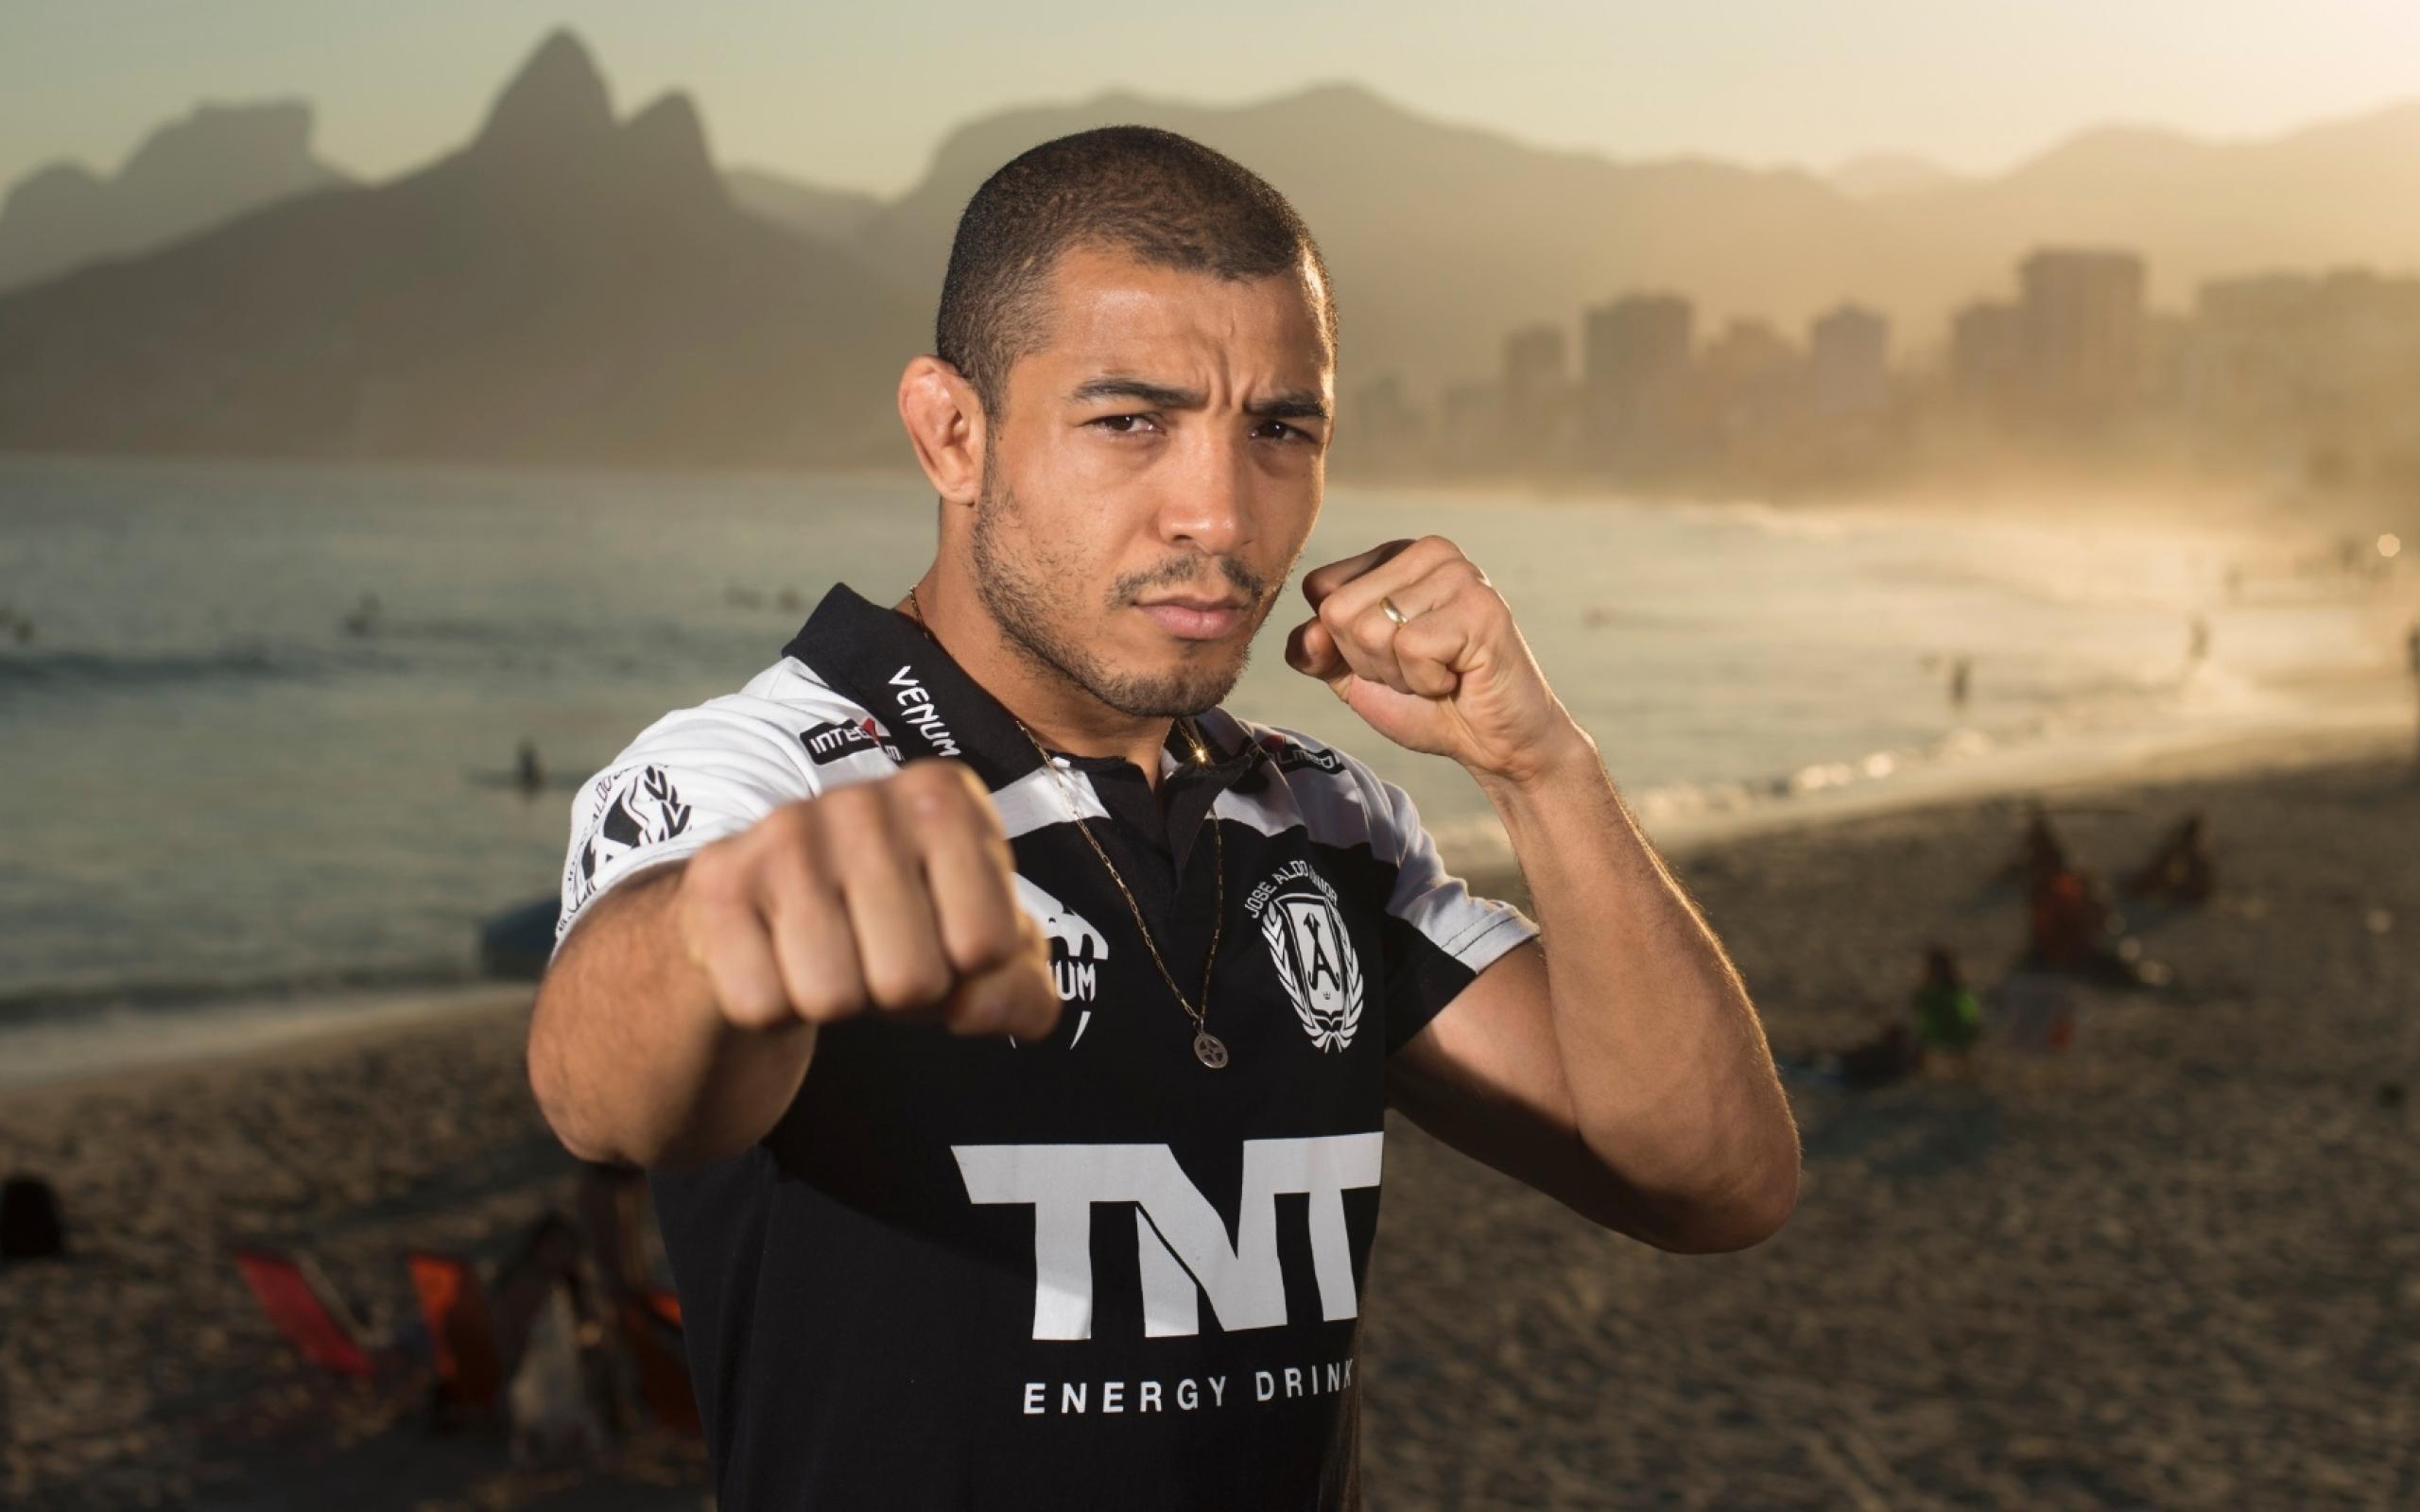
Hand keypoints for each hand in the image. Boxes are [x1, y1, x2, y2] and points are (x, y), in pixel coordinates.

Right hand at [671, 759, 1060, 1039]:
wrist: (767, 915)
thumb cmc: (899, 927)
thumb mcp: (982, 954)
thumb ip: (1019, 988)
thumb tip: (976, 1007)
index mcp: (945, 798)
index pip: (990, 945)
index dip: (968, 969)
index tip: (941, 933)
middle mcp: (863, 800)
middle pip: (911, 979)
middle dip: (900, 995)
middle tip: (876, 952)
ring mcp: (783, 836)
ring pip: (832, 997)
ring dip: (835, 1002)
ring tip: (828, 953)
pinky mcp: (717, 883)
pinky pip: (762, 1005)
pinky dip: (772, 1007)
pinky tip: (774, 958)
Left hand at [1284, 536, 1586, 785]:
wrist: (1494, 742)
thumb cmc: (1429, 703)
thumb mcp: (1354, 676)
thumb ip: (1317, 651)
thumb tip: (1308, 635)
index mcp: (1395, 555)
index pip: (1320, 590)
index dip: (1343, 644)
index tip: (1392, 657)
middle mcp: (1428, 551)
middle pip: (1340, 611)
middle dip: (1371, 662)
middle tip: (1420, 670)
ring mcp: (1459, 573)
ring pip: (1373, 630)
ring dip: (1401, 675)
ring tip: (1441, 672)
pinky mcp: (1481, 606)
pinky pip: (1412, 648)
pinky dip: (1426, 681)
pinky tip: (1458, 676)